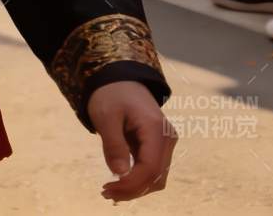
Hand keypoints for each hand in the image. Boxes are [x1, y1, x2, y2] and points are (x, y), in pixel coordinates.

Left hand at [89, 80, 173, 202]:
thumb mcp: (106, 116)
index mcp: (156, 129)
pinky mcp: (158, 146)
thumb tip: (120, 173)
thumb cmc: (110, 94)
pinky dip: (138, 179)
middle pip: (156, 176)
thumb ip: (113, 144)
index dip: (131, 183)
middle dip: (133, 190)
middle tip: (106, 193)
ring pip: (156, 177)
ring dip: (136, 188)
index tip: (109, 188)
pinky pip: (152, 169)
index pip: (150, 167)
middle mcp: (167, 138)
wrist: (119, 78)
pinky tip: (119, 183)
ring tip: (110, 191)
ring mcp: (165, 143)